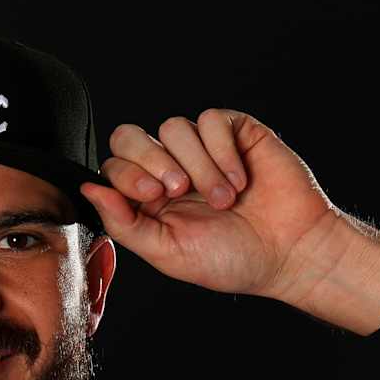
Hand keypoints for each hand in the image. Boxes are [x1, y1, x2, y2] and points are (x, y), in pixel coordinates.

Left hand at [79, 109, 341, 302]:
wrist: (291, 252)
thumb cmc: (233, 259)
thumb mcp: (168, 252)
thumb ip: (124, 223)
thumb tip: (88, 189)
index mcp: (149, 199)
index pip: (115, 166)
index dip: (127, 174)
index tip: (155, 197)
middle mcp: (171, 168)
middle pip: (131, 135)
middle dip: (150, 160)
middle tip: (177, 190)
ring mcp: (202, 148)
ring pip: (174, 127)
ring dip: (199, 166)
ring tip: (224, 199)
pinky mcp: (235, 132)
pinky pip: (211, 120)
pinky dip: (222, 151)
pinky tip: (240, 180)